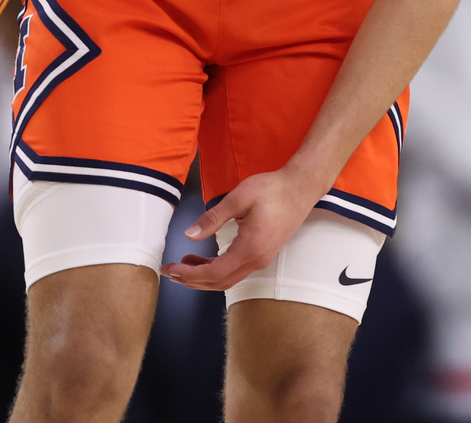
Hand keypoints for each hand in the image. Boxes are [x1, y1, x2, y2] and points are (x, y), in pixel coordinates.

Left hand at [159, 169, 321, 290]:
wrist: (301, 187)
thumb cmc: (272, 189)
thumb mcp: (239, 198)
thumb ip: (213, 218)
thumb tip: (190, 235)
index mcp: (250, 249)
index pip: (213, 273)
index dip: (189, 274)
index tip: (170, 268)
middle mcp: (256, 260)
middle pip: (219, 282)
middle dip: (192, 280)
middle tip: (169, 272)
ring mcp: (261, 259)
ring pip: (227, 279)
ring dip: (203, 276)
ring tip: (183, 266)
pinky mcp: (262, 253)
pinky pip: (235, 270)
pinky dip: (216, 270)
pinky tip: (203, 259)